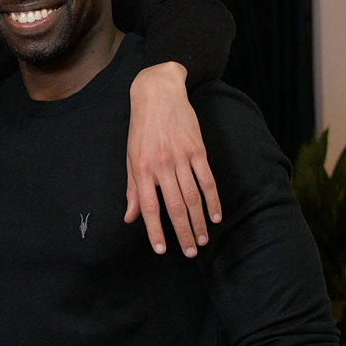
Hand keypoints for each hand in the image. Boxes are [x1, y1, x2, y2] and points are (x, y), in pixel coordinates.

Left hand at [124, 61, 222, 255]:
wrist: (157, 93)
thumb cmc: (141, 129)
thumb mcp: (130, 158)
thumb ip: (133, 190)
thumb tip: (130, 218)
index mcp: (141, 169)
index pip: (149, 207)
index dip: (155, 231)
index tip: (162, 249)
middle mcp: (161, 165)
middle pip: (175, 206)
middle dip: (183, 232)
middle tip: (191, 251)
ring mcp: (181, 157)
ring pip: (193, 196)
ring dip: (199, 221)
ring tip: (202, 239)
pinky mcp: (198, 149)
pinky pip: (207, 179)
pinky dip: (212, 199)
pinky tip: (214, 215)